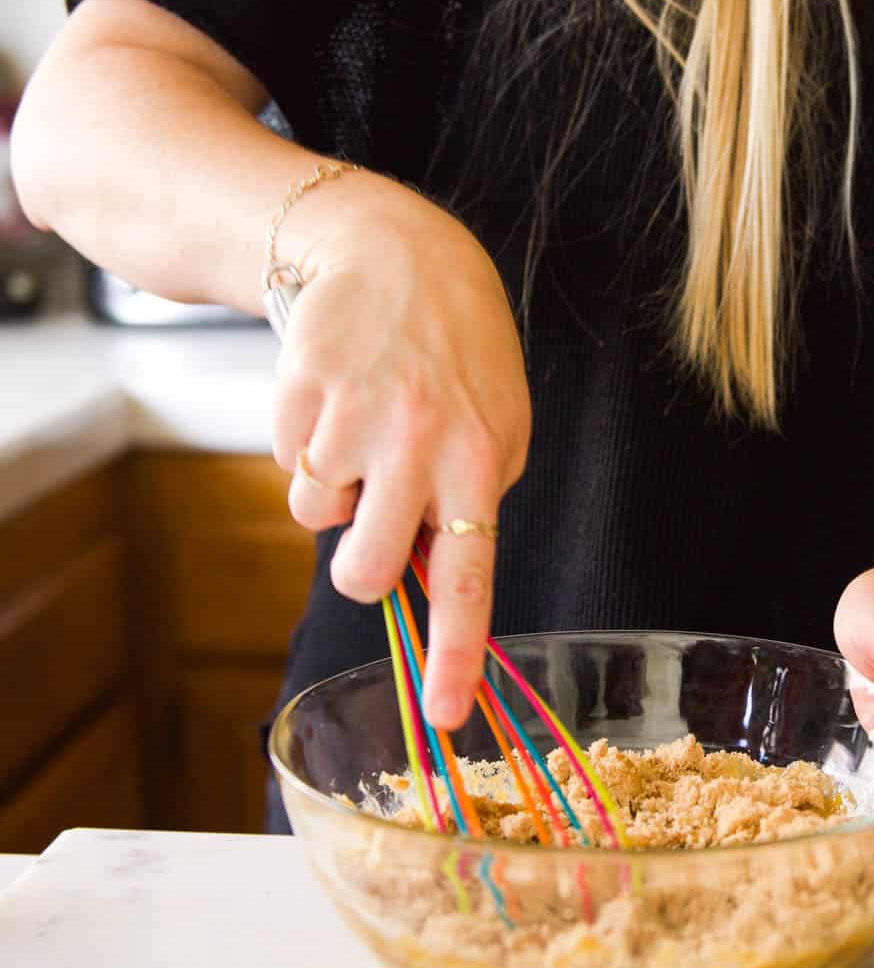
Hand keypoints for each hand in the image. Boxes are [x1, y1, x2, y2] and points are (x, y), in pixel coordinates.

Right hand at [272, 174, 530, 729]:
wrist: (395, 253)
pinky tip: (336, 396)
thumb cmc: (453, 353)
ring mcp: (356, 419)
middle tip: (369, 517)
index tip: (444, 714)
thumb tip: (427, 578)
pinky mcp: (301, 393)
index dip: (454, 655)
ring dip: (330, 491)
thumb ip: (469, 502)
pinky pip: (286, 464)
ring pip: (313, 519)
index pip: (469, 580)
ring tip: (361, 429)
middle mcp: (420, 446)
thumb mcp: (492, 425)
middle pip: (363, 574)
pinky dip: (304, 444)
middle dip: (357, 565)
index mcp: (480, 462)